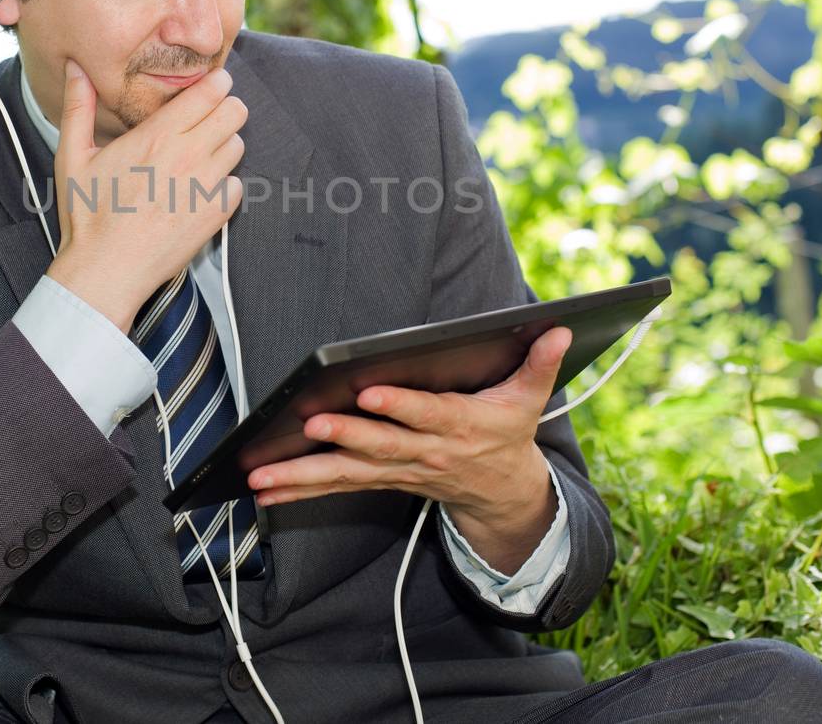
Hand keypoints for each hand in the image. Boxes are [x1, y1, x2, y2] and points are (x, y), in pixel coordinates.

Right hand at [45, 59, 245, 332]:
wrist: (106, 270)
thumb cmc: (87, 216)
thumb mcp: (73, 156)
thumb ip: (78, 106)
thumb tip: (75, 67)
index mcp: (157, 136)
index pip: (210, 92)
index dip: (216, 83)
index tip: (211, 85)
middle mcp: (189, 156)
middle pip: (235, 112)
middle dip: (225, 108)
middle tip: (208, 118)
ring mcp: (206, 186)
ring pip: (238, 146)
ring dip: (224, 145)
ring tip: (198, 156)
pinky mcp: (216, 215)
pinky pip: (237, 185)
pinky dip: (224, 184)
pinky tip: (198, 190)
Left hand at [247, 326, 572, 568]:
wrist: (502, 494)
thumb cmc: (507, 433)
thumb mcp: (529, 400)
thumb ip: (540, 364)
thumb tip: (559, 327)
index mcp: (458, 425)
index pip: (426, 413)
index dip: (399, 405)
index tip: (368, 392)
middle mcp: (424, 451)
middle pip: (379, 444)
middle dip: (344, 435)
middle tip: (309, 423)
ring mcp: (399, 470)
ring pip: (347, 473)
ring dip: (303, 475)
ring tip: (262, 473)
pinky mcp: (380, 480)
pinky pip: (337, 487)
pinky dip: (300, 490)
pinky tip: (265, 488)